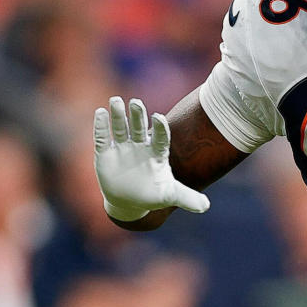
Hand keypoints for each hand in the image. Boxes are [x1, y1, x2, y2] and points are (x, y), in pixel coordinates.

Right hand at [94, 96, 209, 221]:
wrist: (129, 202)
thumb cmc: (153, 195)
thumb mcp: (170, 196)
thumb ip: (187, 198)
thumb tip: (206, 206)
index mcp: (156, 153)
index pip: (160, 138)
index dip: (159, 128)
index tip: (159, 118)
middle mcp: (140, 146)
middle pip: (139, 127)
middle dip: (138, 115)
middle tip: (136, 102)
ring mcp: (122, 148)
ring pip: (121, 128)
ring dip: (118, 115)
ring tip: (117, 100)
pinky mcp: (105, 154)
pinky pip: (102, 138)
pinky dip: (101, 126)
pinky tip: (100, 112)